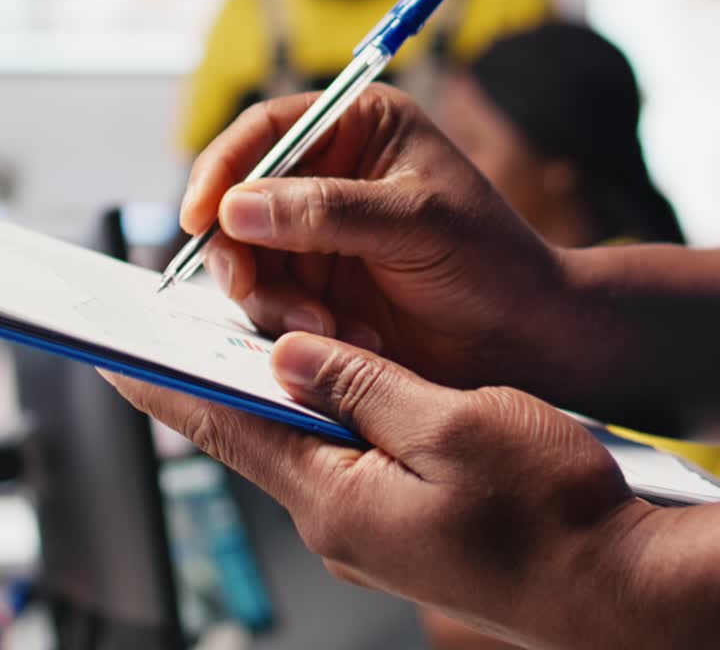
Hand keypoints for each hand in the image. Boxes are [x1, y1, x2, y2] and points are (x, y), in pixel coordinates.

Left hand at [104, 335, 676, 649]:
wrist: (616, 586)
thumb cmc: (547, 509)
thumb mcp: (451, 424)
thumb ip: (360, 387)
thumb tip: (286, 356)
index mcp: (338, 499)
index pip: (226, 431)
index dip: (165, 388)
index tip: (116, 355)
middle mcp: (340, 523)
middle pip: (255, 435)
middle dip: (214, 377)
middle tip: (175, 325)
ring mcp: (371, 532)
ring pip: (301, 442)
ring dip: (275, 391)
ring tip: (252, 334)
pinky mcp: (402, 527)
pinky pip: (342, 459)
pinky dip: (324, 413)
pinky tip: (332, 379)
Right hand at [180, 86, 565, 391]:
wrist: (527, 338)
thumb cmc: (491, 261)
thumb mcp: (414, 223)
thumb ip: (326, 211)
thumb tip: (235, 205)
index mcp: (358, 126)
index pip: (266, 130)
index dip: (222, 168)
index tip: (198, 216)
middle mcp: (330, 173)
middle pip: (240, 198)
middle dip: (239, 249)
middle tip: (248, 290)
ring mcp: (319, 233)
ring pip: (248, 258)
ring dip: (273, 298)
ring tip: (330, 325)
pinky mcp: (318, 286)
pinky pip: (270, 303)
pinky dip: (293, 326)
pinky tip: (347, 339)